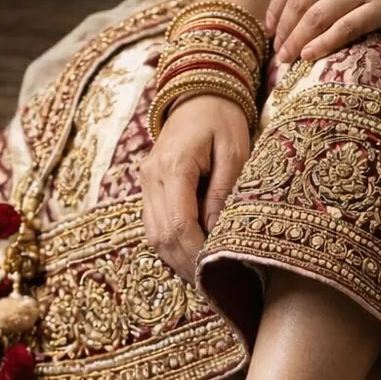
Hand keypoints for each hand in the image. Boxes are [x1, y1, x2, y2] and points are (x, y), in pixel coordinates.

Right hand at [141, 94, 249, 282]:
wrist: (197, 94)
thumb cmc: (223, 121)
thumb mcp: (235, 152)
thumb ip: (223, 192)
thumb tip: (215, 233)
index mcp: (174, 166)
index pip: (179, 223)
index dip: (195, 253)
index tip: (214, 271)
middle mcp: (152, 176)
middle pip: (162, 235)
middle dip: (186, 263)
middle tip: (211, 285)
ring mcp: (145, 182)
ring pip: (153, 235)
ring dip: (176, 259)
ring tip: (201, 277)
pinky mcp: (148, 187)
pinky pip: (154, 226)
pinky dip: (170, 245)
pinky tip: (190, 257)